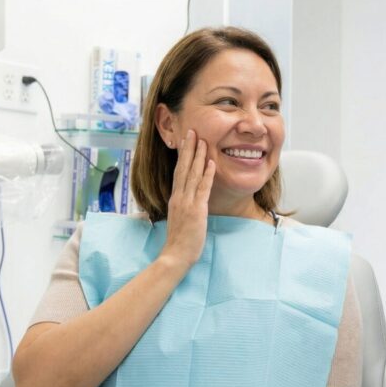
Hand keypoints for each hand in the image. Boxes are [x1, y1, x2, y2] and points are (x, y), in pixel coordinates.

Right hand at [158, 130, 215, 274]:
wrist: (175, 255)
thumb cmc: (178, 241)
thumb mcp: (178, 219)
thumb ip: (181, 207)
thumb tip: (185, 201)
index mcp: (175, 199)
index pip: (178, 172)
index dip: (182, 156)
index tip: (185, 142)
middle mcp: (179, 197)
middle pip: (183, 168)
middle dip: (188, 149)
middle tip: (192, 131)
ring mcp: (187, 202)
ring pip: (193, 174)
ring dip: (198, 156)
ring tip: (202, 140)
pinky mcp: (197, 210)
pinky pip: (203, 188)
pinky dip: (207, 174)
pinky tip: (211, 162)